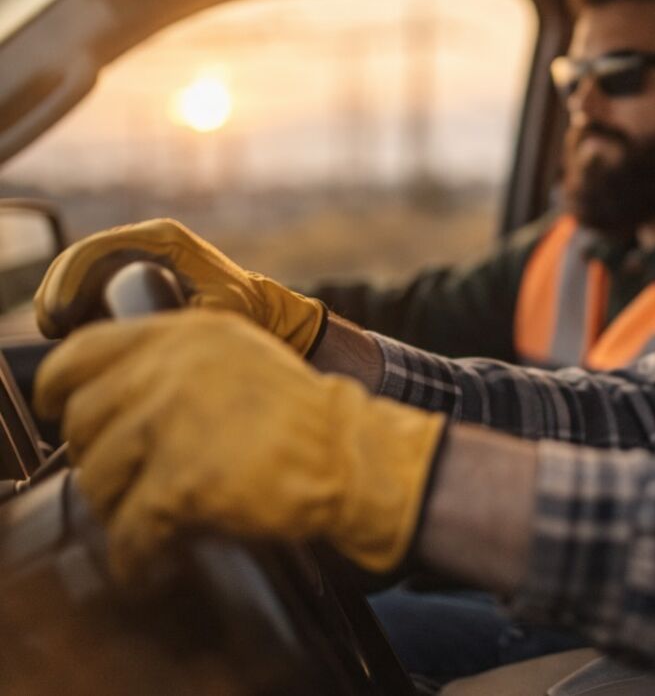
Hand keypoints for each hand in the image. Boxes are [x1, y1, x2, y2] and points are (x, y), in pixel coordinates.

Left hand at [34, 310, 445, 580]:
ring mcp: (176, 421)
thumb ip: (179, 362)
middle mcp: (174, 368)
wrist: (352, 458)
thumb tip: (113, 394)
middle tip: (124, 483)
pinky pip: (129, 530)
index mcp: (188, 333)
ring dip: (116, 508)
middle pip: (84, 420)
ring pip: (98, 477)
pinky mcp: (183, 480)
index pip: (82, 351)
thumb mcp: (241, 358)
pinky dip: (136, 557)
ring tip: (144, 523)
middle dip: (97, 459)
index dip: (60, 386)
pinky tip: (152, 563)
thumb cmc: (306, 418)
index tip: (59, 410)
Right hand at [35, 218, 325, 354]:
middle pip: (83, 258)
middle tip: (54, 329)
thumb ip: (183, 318)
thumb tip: (143, 332)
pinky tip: (72, 332)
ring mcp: (140, 253)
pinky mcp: (135, 272)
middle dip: (59, 291)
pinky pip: (92, 283)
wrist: (262, 311)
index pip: (100, 249)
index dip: (70, 279)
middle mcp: (148, 239)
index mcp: (164, 238)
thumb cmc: (243, 311)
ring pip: (82, 271)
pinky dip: (77, 304)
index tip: (62, 317)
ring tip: (61, 335)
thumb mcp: (215, 313)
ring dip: (63, 300)